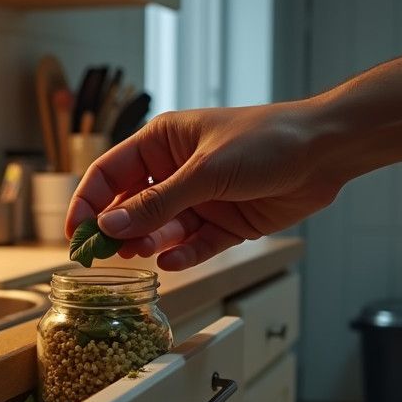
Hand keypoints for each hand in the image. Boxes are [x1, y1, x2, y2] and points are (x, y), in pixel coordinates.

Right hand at [65, 101, 346, 270]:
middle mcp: (176, 170)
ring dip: (149, 243)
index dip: (89, 202)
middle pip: (131, 206)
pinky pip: (194, 245)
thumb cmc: (267, 139)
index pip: (110, 173)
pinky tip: (171, 261)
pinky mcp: (225, 223)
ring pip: (161, 229)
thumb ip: (157, 203)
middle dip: (118, 230)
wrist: (326, 151)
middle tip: (105, 255)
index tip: (76, 233)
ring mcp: (201, 199)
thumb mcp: (205, 171)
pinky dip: (182, 254)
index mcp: (162, 142)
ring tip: (141, 254)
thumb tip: (111, 225)